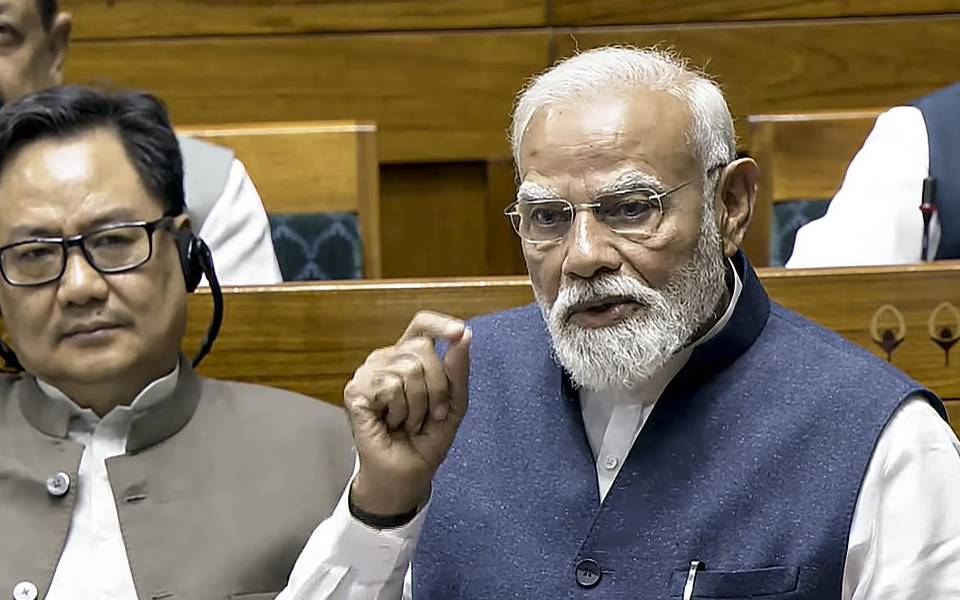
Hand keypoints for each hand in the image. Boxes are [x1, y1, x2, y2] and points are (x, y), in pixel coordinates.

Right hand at [344, 310, 470, 516]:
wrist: (406, 475)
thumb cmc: (426, 440)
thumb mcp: (454, 404)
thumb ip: (458, 370)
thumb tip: (465, 335)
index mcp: (408, 358)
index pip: (421, 325)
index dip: (440, 324)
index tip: (460, 331)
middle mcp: (386, 360)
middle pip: (421, 349)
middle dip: (437, 387)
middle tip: (430, 414)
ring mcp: (368, 373)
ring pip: (408, 369)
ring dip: (418, 406)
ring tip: (408, 422)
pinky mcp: (355, 391)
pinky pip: (390, 386)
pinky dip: (399, 410)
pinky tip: (390, 423)